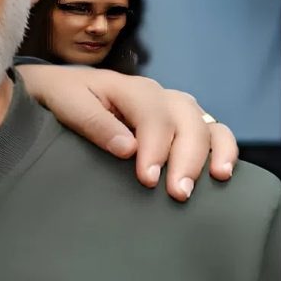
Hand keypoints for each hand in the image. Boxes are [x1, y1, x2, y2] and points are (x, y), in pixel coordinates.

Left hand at [16, 64, 238, 200]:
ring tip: (215, 181)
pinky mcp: (180, 123)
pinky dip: (224, 149)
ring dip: (212, 153)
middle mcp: (158, 95)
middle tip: (178, 193)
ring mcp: (172, 108)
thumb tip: (128, 148)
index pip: (153, 117)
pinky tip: (224, 173)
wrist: (56, 88)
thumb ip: (94, 123)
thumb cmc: (61, 96)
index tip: (147, 179)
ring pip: (205, 123)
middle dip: (186, 158)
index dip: (155, 148)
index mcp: (129, 87)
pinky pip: (212, 131)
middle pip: (186, 121)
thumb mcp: (66, 103)